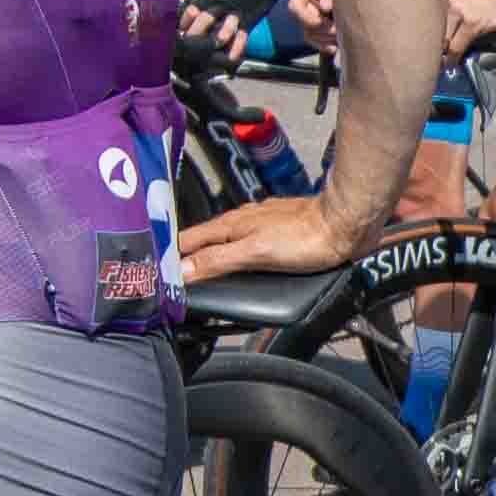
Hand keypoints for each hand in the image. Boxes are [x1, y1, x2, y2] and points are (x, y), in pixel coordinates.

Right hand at [174, 192, 370, 279]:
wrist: (345, 223)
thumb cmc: (306, 235)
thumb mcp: (254, 252)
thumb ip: (217, 260)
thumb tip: (182, 271)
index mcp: (231, 225)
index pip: (187, 241)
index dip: (169, 256)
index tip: (151, 270)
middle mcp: (242, 223)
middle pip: (203, 241)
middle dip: (182, 254)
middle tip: (164, 272)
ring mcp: (260, 227)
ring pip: (223, 241)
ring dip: (206, 253)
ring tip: (191, 268)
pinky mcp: (277, 234)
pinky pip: (245, 244)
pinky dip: (232, 253)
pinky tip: (236, 261)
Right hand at [279, 0, 337, 40]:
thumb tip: (325, 8)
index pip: (295, 7)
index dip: (308, 19)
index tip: (324, 23)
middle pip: (303, 23)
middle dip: (322, 31)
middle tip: (339, 32)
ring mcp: (306, 8)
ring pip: (308, 33)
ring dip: (324, 39)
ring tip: (341, 39)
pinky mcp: (313, 18)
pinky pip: (313, 37)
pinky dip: (324, 44)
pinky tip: (335, 48)